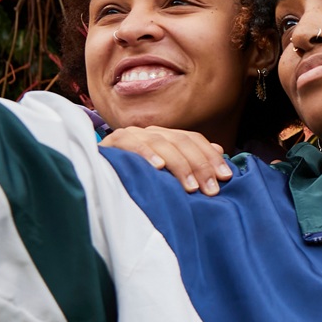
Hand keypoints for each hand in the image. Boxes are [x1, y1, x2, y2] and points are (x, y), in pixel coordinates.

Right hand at [101, 127, 232, 195]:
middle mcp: (150, 132)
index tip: (226, 177)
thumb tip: (219, 149)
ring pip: (161, 143)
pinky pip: (132, 144)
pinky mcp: (112, 142)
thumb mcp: (167, 174)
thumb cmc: (136, 179)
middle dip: (200, 165)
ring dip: (179, 165)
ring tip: (190, 187)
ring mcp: (131, 135)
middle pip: (181, 141)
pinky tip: (157, 167)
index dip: (211, 156)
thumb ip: (191, 161)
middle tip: (212, 189)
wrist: (95, 177)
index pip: (193, 139)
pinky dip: (146, 154)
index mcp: (165, 137)